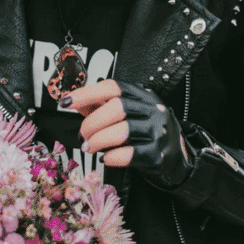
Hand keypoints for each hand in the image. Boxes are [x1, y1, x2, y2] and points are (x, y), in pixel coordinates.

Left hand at [59, 79, 194, 189]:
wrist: (177, 155)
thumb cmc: (145, 130)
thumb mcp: (128, 112)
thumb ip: (100, 105)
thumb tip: (72, 100)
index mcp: (142, 94)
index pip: (112, 87)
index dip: (87, 93)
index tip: (66, 101)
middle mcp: (152, 109)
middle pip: (116, 107)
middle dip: (92, 123)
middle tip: (82, 135)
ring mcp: (158, 131)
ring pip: (122, 131)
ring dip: (98, 140)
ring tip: (89, 147)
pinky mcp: (157, 154)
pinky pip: (129, 154)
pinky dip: (111, 157)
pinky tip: (105, 157)